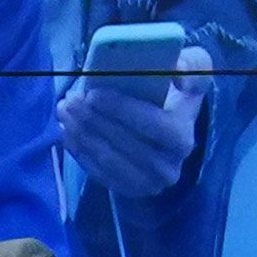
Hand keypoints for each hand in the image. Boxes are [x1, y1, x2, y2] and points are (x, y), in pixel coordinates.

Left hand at [53, 49, 209, 199]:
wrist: (161, 132)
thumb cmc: (170, 97)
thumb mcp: (188, 75)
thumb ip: (192, 65)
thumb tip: (178, 73)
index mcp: (183, 136)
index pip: (159, 127)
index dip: (125, 111)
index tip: (94, 93)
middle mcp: (170, 166)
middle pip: (128, 144)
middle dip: (95, 120)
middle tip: (72, 99)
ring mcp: (149, 183)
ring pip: (109, 159)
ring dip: (82, 133)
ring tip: (65, 109)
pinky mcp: (127, 190)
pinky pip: (97, 172)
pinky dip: (79, 149)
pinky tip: (67, 129)